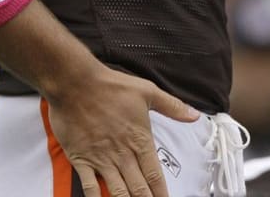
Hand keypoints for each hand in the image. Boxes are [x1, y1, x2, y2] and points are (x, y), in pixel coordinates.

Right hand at [45, 66, 199, 196]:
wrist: (75, 83)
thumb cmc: (109, 86)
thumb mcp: (147, 91)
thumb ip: (172, 106)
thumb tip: (193, 115)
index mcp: (139, 141)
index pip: (155, 176)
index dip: (162, 194)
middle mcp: (122, 154)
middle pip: (139, 189)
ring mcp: (101, 159)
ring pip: (118, 192)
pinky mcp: (81, 159)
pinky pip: (90, 187)